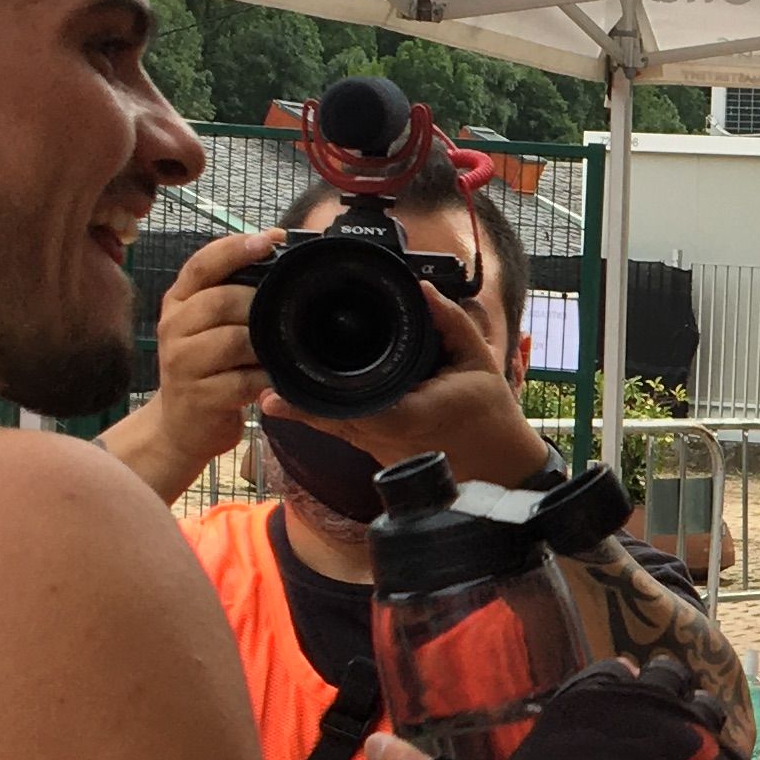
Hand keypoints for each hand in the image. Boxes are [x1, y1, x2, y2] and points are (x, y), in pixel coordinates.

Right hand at [146, 230, 280, 473]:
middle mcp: (173, 327)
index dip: (236, 248)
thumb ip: (233, 289)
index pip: (203, 264)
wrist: (181, 425)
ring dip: (264, 344)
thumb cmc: (206, 366)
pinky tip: (272, 379)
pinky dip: (264, 378)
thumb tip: (275, 246)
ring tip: (278, 348)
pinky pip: (242, 381)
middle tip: (282, 312)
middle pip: (220, 300)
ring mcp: (181, 363)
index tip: (271, 239)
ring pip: (233, 340)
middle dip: (258, 303)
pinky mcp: (198, 397)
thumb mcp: (209, 323)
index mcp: (178, 300)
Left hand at [274, 316, 547, 492]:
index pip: (346, 408)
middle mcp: (384, 434)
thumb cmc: (490, 418)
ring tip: (271, 387)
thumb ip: (451, 323)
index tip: (273, 393)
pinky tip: (299, 400)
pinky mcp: (379, 451)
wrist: (499, 470)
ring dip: (302, 408)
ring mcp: (379, 447)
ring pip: (329, 426)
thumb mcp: (478, 361)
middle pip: (325, 418)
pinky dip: (321, 414)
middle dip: (293, 400)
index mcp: (405, 413)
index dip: (305, 402)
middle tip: (260, 382)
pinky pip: (342, 429)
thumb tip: (424, 289)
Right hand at [377, 658, 751, 759]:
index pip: (613, 671)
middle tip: (648, 743)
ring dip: (697, 731)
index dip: (615, 694)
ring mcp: (693, 740)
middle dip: (661, 704)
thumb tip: (373, 749)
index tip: (611, 722)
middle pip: (667, 682)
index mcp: (589, 697)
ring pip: (707, 713)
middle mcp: (647, 705)